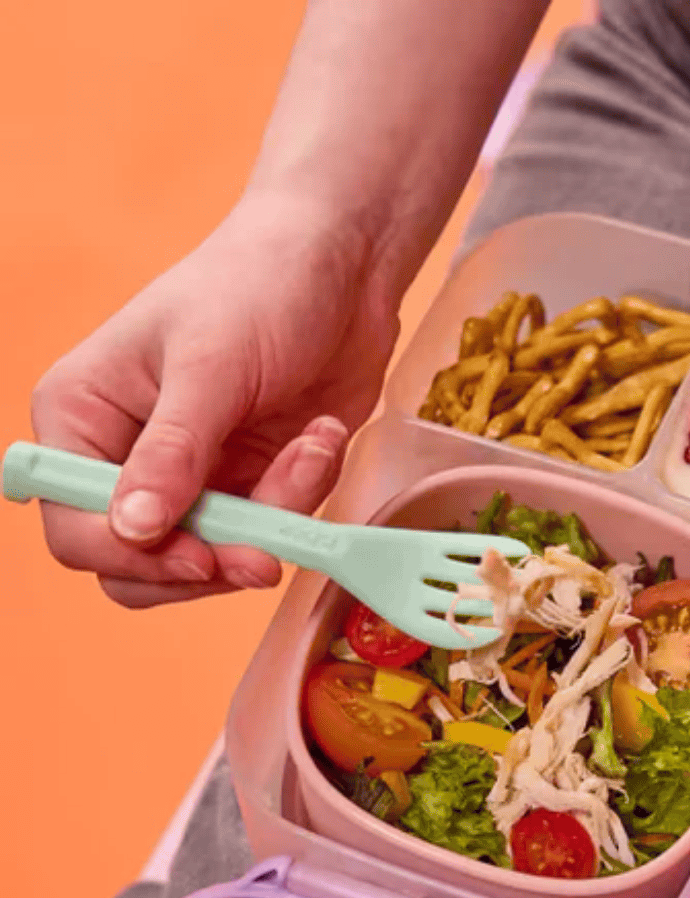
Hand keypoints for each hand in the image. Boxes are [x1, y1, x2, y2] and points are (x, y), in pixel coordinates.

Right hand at [31, 191, 401, 605]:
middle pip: (139, 566)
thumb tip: (133, 529)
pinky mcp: (253, 484)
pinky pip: (274, 530)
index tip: (200, 555)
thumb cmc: (257, 286)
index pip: (75, 527)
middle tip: (265, 549)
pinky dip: (306, 492)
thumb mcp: (209, 366)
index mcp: (82, 418)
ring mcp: (195, 477)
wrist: (342, 268)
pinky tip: (320, 434)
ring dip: (274, 515)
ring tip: (310, 444)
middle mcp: (128, 457)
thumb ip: (172, 453)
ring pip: (217, 556)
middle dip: (211, 559)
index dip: (134, 556)